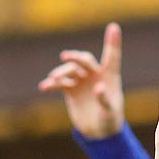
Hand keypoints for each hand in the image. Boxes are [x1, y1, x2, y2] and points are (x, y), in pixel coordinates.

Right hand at [40, 22, 125, 138]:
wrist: (98, 131)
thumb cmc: (109, 120)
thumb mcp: (110, 112)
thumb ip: (105, 100)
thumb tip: (98, 87)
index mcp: (110, 76)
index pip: (112, 56)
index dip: (112, 42)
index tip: (113, 27)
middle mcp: (95, 74)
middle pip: (84, 60)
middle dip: (74, 57)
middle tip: (64, 57)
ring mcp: (82, 81)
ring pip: (70, 70)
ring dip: (61, 72)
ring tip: (53, 79)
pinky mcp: (71, 90)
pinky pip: (60, 83)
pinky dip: (52, 84)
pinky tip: (45, 87)